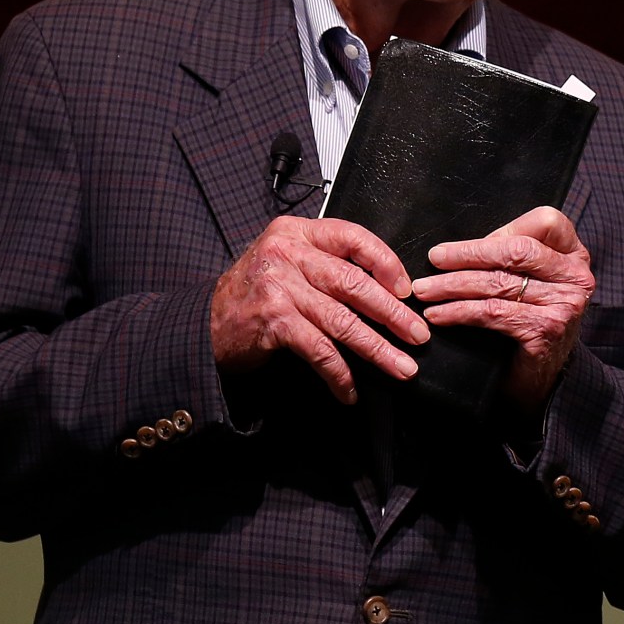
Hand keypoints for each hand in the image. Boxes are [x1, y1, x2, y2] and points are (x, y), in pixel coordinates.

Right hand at [210, 217, 428, 403]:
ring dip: (377, 349)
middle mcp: (287, 254)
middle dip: (393, 313)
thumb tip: (388, 288)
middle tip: (418, 335)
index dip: (386, 263)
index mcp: (297, 232)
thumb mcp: (288, 261)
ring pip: (342, 320)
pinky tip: (351, 391)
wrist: (205, 322)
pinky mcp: (273, 322)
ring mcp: (279, 287)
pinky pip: (319, 350)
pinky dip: (339, 374)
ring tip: (401, 367)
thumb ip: (327, 263)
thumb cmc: (256, 293)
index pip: (353, 237)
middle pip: (354, 283)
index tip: (407, 290)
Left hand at [410, 206, 594, 410]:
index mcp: (574, 257)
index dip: (504, 229)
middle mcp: (577, 278)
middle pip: (517, 250)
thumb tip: (462, 247)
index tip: (466, 245)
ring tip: (424, 290)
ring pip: (498, 283)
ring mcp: (564, 304)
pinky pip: (493, 312)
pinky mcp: (545, 329)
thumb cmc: (530, 324)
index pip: (546, 222)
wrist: (543, 378)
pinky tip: (438, 314)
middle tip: (434, 260)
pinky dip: (459, 312)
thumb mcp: (528, 284)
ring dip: (453, 285)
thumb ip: (511, 259)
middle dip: (468, 254)